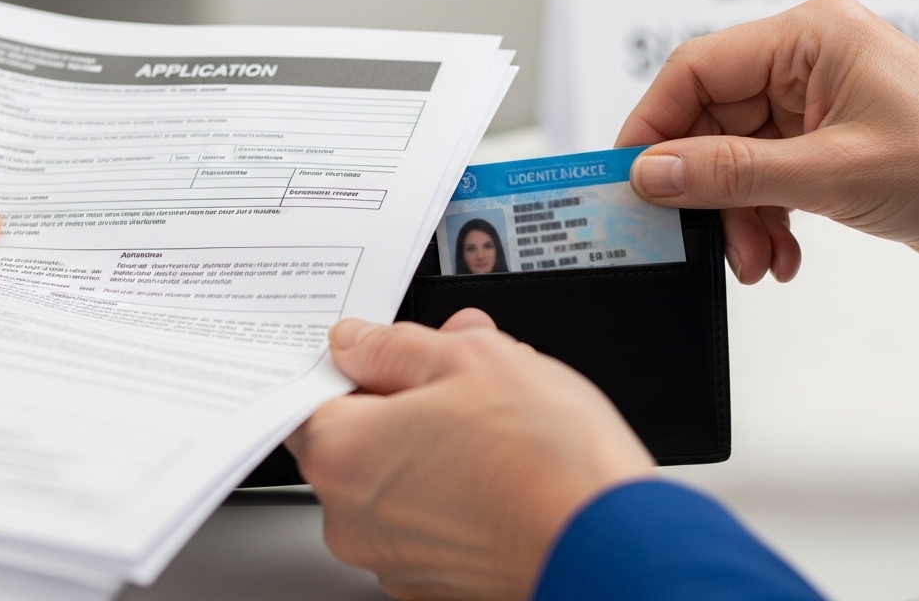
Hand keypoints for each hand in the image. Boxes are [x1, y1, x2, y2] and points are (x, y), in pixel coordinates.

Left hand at [287, 310, 654, 600]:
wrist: (606, 537)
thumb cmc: (543, 455)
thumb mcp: (470, 357)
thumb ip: (396, 346)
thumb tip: (357, 342)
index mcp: (342, 453)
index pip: (312, 396)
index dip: (358, 367)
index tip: (396, 356)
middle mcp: (351, 518)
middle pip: (358, 441)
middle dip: (406, 404)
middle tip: (465, 383)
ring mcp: (392, 558)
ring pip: (397, 483)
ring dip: (434, 451)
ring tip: (500, 430)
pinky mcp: (434, 583)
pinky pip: (429, 524)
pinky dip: (456, 498)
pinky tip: (505, 474)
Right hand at [616, 0, 918, 287]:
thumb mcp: (830, 173)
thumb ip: (730, 174)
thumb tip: (651, 173)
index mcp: (809, 37)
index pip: (696, 70)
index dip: (654, 126)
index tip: (628, 179)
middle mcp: (806, 62)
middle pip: (711, 122)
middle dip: (706, 189)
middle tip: (697, 239)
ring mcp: (816, 104)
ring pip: (735, 160)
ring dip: (738, 216)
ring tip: (756, 261)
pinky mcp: (826, 145)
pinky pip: (766, 180)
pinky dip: (765, 221)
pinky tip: (782, 257)